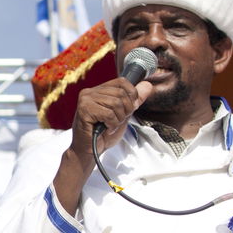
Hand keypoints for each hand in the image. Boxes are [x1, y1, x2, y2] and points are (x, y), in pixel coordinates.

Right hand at [53, 77, 155, 213]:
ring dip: (119, 119)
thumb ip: (134, 100)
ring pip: (116, 103)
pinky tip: (107, 129)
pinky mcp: (84, 110)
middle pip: (121, 93)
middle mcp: (90, 92)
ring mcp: (85, 100)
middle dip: (126, 110)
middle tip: (119, 121)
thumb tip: (148, 85)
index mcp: (98, 90)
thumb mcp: (124, 115)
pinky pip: (108, 114)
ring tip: (112, 126)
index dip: (132, 94)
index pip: (122, 81)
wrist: (90, 151)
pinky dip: (112, 124)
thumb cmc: (104, 134)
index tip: (130, 109)